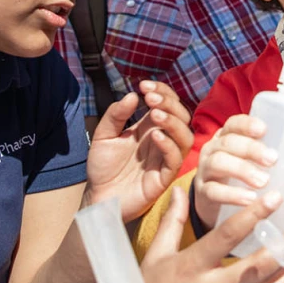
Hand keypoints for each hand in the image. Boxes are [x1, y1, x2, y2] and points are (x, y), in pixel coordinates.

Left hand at [85, 81, 192, 221]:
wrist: (98, 197)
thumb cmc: (102, 168)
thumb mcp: (103, 135)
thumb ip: (115, 115)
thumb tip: (132, 95)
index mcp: (150, 128)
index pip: (167, 103)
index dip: (161, 91)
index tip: (144, 85)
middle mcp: (161, 140)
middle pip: (182, 116)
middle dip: (169, 103)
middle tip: (150, 97)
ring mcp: (165, 158)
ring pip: (185, 136)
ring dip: (173, 122)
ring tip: (155, 114)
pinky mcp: (164, 177)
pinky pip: (176, 159)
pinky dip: (169, 145)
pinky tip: (154, 136)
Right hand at [192, 115, 276, 228]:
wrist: (213, 204)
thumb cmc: (239, 178)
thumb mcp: (255, 165)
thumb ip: (282, 164)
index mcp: (228, 138)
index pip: (234, 124)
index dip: (247, 124)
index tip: (264, 129)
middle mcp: (213, 150)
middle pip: (228, 142)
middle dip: (250, 149)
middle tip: (273, 160)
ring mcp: (205, 170)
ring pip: (218, 163)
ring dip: (242, 170)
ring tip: (263, 182)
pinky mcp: (202, 193)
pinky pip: (213, 191)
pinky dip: (232, 195)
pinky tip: (249, 200)